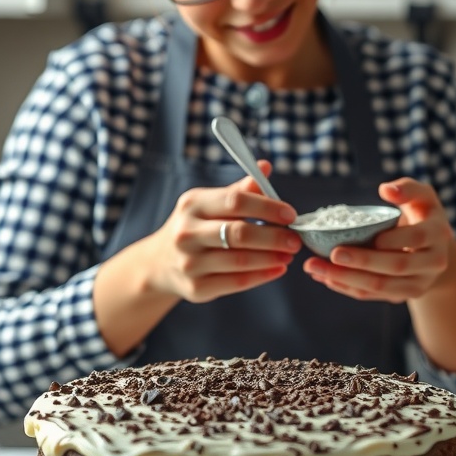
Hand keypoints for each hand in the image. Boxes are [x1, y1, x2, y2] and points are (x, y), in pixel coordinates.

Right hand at [141, 160, 301, 302]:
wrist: (160, 263)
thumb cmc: (195, 227)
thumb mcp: (208, 203)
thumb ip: (238, 190)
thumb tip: (264, 167)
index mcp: (193, 204)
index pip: (235, 201)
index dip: (267, 207)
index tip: (290, 214)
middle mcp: (187, 233)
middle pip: (239, 233)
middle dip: (274, 236)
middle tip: (295, 239)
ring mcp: (190, 263)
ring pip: (240, 260)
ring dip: (271, 257)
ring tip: (289, 254)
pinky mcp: (196, 288)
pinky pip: (236, 282)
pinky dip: (262, 276)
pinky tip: (278, 268)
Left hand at [302, 177, 453, 302]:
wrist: (434, 249)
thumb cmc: (421, 215)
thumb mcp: (422, 196)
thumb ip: (407, 189)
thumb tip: (385, 190)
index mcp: (438, 235)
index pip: (417, 238)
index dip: (394, 239)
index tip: (371, 237)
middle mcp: (432, 264)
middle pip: (396, 266)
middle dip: (363, 262)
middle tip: (333, 254)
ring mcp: (417, 284)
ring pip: (381, 286)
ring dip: (346, 279)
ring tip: (315, 268)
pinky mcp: (400, 296)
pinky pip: (371, 294)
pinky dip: (346, 287)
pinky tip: (323, 277)